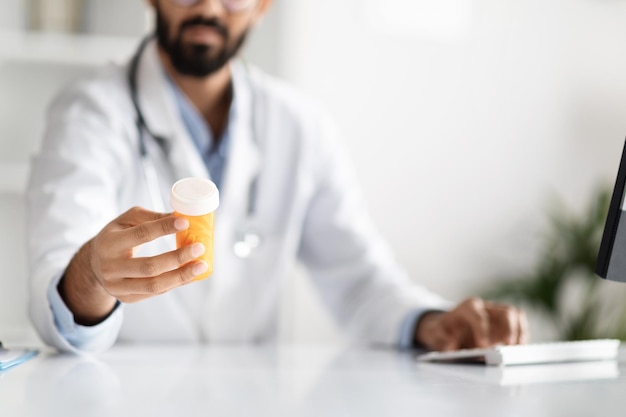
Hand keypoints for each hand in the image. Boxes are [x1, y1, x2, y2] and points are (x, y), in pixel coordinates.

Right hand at [59, 206, 207, 324]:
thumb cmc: (117, 235)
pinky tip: (191, 275)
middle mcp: (111, 268)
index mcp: (110, 243)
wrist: (94, 264)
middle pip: (149, 266)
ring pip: (154, 285)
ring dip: (181, 276)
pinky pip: (156, 293)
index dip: (164, 228)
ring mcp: (117, 286)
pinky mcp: (127, 298)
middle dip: (177, 258)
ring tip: (202, 265)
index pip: (141, 235)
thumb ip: (151, 217)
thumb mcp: (127, 220)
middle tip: (199, 248)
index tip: (185, 222)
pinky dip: (176, 283)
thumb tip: (180, 217)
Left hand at [414, 297, 528, 350]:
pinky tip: (519, 349)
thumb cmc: (442, 330)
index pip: (478, 315)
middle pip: (504, 311)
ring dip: (519, 333)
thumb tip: (449, 347)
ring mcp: (497, 314)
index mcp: (468, 308)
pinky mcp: (505, 323)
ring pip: (515, 316)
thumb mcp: (434, 333)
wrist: (446, 327)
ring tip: (517, 349)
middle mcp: (485, 307)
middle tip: (508, 346)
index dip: (482, 330)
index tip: (484, 345)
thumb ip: (439, 339)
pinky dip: (522, 336)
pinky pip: (520, 324)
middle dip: (509, 328)